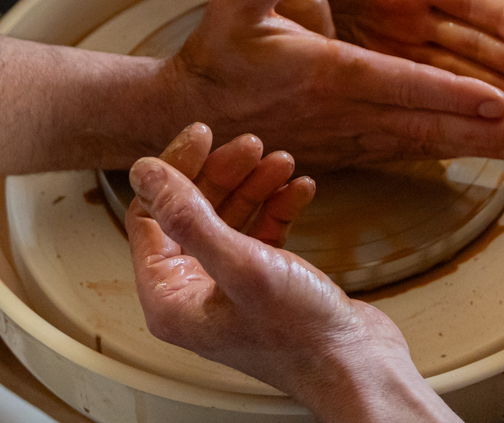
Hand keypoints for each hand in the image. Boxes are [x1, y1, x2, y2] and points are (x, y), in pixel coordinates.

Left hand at [128, 128, 456, 421]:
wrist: (360, 367)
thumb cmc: (301, 336)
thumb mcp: (241, 265)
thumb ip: (188, 217)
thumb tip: (144, 172)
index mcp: (170, 297)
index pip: (151, 215)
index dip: (175, 170)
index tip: (205, 135)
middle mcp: (193, 293)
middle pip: (191, 210)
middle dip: (223, 173)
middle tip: (251, 145)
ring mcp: (229, 287)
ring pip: (228, 216)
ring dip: (253, 184)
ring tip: (280, 162)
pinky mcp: (265, 282)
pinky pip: (260, 231)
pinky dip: (278, 206)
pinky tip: (299, 190)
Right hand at [166, 0, 503, 168]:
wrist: (189, 111)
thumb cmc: (216, 54)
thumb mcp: (234, 6)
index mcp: (326, 71)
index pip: (400, 83)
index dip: (449, 93)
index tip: (496, 101)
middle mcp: (343, 109)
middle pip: (425, 123)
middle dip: (482, 131)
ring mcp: (344, 134)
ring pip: (421, 142)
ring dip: (474, 146)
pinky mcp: (342, 147)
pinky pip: (402, 151)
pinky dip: (442, 151)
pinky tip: (476, 152)